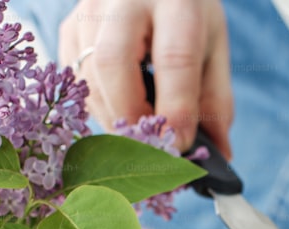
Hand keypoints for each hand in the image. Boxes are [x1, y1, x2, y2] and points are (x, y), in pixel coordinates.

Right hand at [59, 0, 232, 155]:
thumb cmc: (188, 19)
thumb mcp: (213, 50)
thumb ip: (216, 101)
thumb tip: (218, 153)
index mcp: (175, 3)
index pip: (174, 58)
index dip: (176, 109)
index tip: (181, 144)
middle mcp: (125, 0)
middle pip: (113, 62)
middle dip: (131, 114)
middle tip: (150, 144)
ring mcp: (90, 10)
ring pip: (88, 75)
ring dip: (113, 116)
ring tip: (139, 130)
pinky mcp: (70, 27)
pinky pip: (76, 79)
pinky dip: (98, 106)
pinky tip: (120, 108)